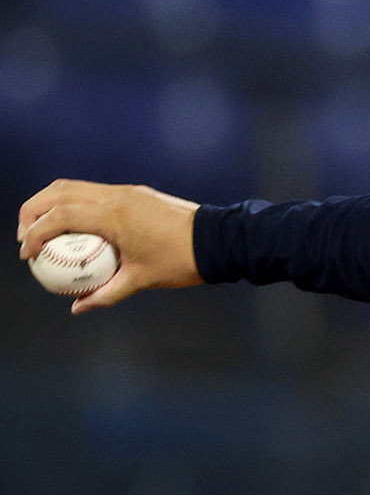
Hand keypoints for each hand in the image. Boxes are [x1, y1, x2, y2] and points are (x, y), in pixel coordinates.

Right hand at [17, 180, 200, 312]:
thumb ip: (106, 294)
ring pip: (73, 187)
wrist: (218, 240)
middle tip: (26, 238)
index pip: (59, 217)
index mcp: (112, 215)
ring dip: (51, 204)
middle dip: (33, 212)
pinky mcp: (135, 193)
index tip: (27, 255)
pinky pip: (93, 191)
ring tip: (43, 229)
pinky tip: (74, 226)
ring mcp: (125, 191)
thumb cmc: (181, 261)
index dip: (35, 234)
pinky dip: (74, 203)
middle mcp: (114, 196)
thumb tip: (78, 308)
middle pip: (57, 193)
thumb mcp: (141, 280)